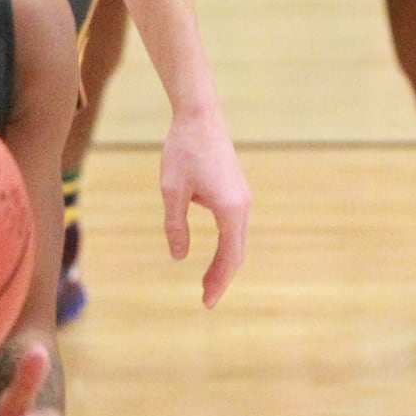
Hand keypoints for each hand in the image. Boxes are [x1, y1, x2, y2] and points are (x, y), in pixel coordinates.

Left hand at [159, 107, 248, 302]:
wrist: (199, 115)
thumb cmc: (183, 150)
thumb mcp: (172, 190)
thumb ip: (175, 226)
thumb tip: (179, 256)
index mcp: (230, 209)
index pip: (228, 256)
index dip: (218, 280)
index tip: (206, 301)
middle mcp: (243, 205)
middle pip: (238, 252)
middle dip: (223, 276)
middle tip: (206, 298)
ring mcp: (243, 196)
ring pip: (239, 239)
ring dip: (226, 261)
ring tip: (209, 280)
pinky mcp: (238, 189)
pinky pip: (236, 226)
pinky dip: (228, 244)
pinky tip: (216, 251)